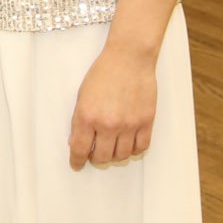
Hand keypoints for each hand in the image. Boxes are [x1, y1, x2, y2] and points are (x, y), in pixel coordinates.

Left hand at [68, 43, 156, 170]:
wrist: (129, 58)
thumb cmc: (104, 73)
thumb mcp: (82, 95)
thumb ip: (79, 121)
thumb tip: (77, 143)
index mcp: (87, 116)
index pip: (80, 150)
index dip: (77, 161)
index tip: (77, 164)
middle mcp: (108, 124)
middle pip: (101, 158)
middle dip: (96, 158)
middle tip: (96, 153)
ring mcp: (129, 124)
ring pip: (122, 156)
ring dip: (115, 155)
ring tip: (112, 147)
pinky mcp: (146, 122)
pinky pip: (141, 147)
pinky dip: (134, 150)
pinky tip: (128, 143)